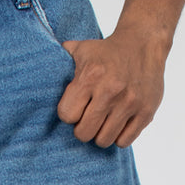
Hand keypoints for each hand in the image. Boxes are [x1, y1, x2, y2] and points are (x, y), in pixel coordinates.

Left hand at [56, 31, 168, 147]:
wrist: (143, 43)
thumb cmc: (106, 51)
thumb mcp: (80, 49)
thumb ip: (59, 61)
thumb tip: (38, 70)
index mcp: (91, 76)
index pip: (67, 116)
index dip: (69, 114)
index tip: (76, 107)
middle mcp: (111, 91)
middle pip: (84, 133)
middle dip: (82, 128)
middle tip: (88, 118)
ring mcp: (130, 103)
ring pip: (104, 141)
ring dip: (100, 134)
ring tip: (102, 121)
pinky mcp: (146, 112)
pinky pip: (124, 141)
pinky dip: (118, 136)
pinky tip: (117, 123)